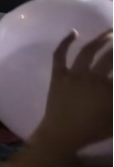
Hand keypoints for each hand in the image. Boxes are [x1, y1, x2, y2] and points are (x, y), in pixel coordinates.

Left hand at [32, 30, 113, 154]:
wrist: (62, 135)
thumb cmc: (93, 130)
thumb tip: (113, 85)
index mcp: (110, 90)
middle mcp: (94, 78)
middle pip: (111, 57)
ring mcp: (74, 75)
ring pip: (88, 51)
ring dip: (101, 39)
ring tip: (110, 31)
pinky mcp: (58, 75)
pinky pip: (60, 55)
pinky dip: (65, 42)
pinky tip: (74, 32)